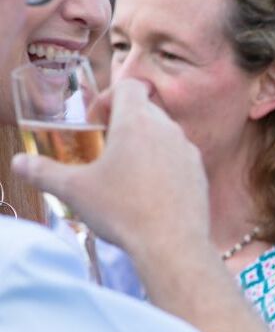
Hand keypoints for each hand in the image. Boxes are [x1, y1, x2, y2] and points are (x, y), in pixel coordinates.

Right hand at [11, 79, 209, 259]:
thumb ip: (42, 172)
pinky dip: (164, 167)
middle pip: (146, 111)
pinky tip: (149, 194)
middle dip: (124, 124)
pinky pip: (179, 160)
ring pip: (165, 136)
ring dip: (145, 146)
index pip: (130, 86)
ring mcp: (188, 152)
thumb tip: (18, 163)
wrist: (172, 245)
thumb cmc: (123, 212)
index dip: (108, 98)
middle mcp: (168, 130)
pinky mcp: (200, 175)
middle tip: (106, 150)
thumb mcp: (73, 190)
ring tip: (126, 175)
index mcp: (137, 122)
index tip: (95, 123)